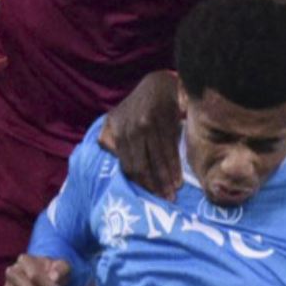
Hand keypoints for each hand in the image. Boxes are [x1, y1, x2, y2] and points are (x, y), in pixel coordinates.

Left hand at [99, 71, 181, 197]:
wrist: (157, 84)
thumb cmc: (136, 106)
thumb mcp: (117, 118)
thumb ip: (109, 137)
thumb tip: (108, 154)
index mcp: (119, 131)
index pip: (127, 164)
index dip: (138, 182)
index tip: (147, 196)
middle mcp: (132, 129)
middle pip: (142, 164)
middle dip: (153, 185)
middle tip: (163, 201)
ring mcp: (150, 125)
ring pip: (158, 159)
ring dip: (166, 180)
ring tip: (172, 195)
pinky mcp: (166, 122)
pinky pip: (170, 149)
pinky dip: (175, 167)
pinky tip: (178, 180)